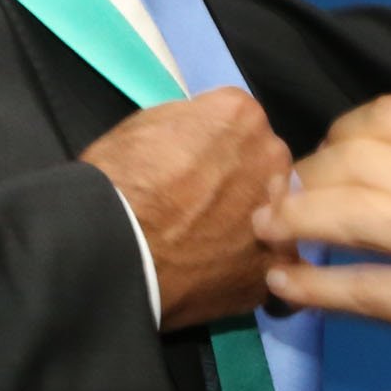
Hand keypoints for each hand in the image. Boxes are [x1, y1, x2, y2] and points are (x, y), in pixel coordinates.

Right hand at [80, 89, 293, 330]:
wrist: (112, 247)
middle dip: (242, 181)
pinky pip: (267, 263)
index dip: (216, 145)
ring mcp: (278, 215)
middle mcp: (272, 158)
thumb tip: (203, 136)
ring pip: (274, 216)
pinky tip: (217, 274)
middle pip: (265, 166)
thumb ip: (192, 123)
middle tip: (204, 206)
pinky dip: (246, 268)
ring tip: (210, 244)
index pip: (242, 123)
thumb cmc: (119, 180)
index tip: (196, 165)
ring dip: (250, 225)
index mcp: (243, 116)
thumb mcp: (148, 124)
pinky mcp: (269, 266)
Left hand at [255, 96, 390, 390]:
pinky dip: (312, 284)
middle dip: (306, 174)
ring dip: (293, 219)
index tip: (326, 156)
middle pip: (357, 158)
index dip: (341, 131)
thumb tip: (381, 160)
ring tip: (269, 231)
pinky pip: (362, 290)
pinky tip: (287, 283)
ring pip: (350, 213)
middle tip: (286, 196)